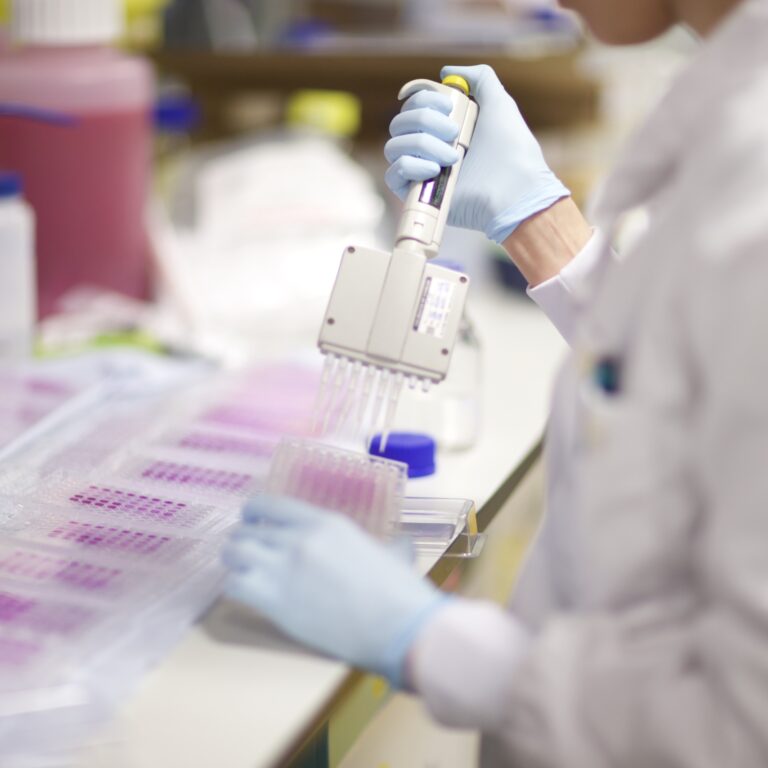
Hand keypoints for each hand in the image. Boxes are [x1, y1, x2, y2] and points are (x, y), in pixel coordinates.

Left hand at [222, 495, 449, 686]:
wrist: (397, 625)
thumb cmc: (399, 590)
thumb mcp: (393, 553)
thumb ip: (389, 544)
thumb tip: (402, 544)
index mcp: (324, 522)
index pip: (269, 504)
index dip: (252, 511)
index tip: (250, 520)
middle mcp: (298, 539)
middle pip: (246, 531)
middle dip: (241, 541)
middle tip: (244, 553)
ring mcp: (284, 569)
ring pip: (234, 554)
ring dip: (233, 562)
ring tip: (241, 571)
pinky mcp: (276, 602)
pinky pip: (235, 586)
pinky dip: (236, 588)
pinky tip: (247, 595)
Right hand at [384, 64, 569, 242]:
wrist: (514, 191)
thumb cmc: (512, 150)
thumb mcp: (500, 103)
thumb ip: (480, 78)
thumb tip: (446, 71)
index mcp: (445, 128)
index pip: (412, 106)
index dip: (423, 99)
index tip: (449, 105)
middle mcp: (429, 148)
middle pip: (399, 123)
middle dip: (425, 121)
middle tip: (455, 133)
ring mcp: (421, 172)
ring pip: (393, 146)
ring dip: (423, 144)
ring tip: (454, 158)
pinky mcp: (416, 195)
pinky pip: (392, 174)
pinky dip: (410, 165)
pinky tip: (435, 170)